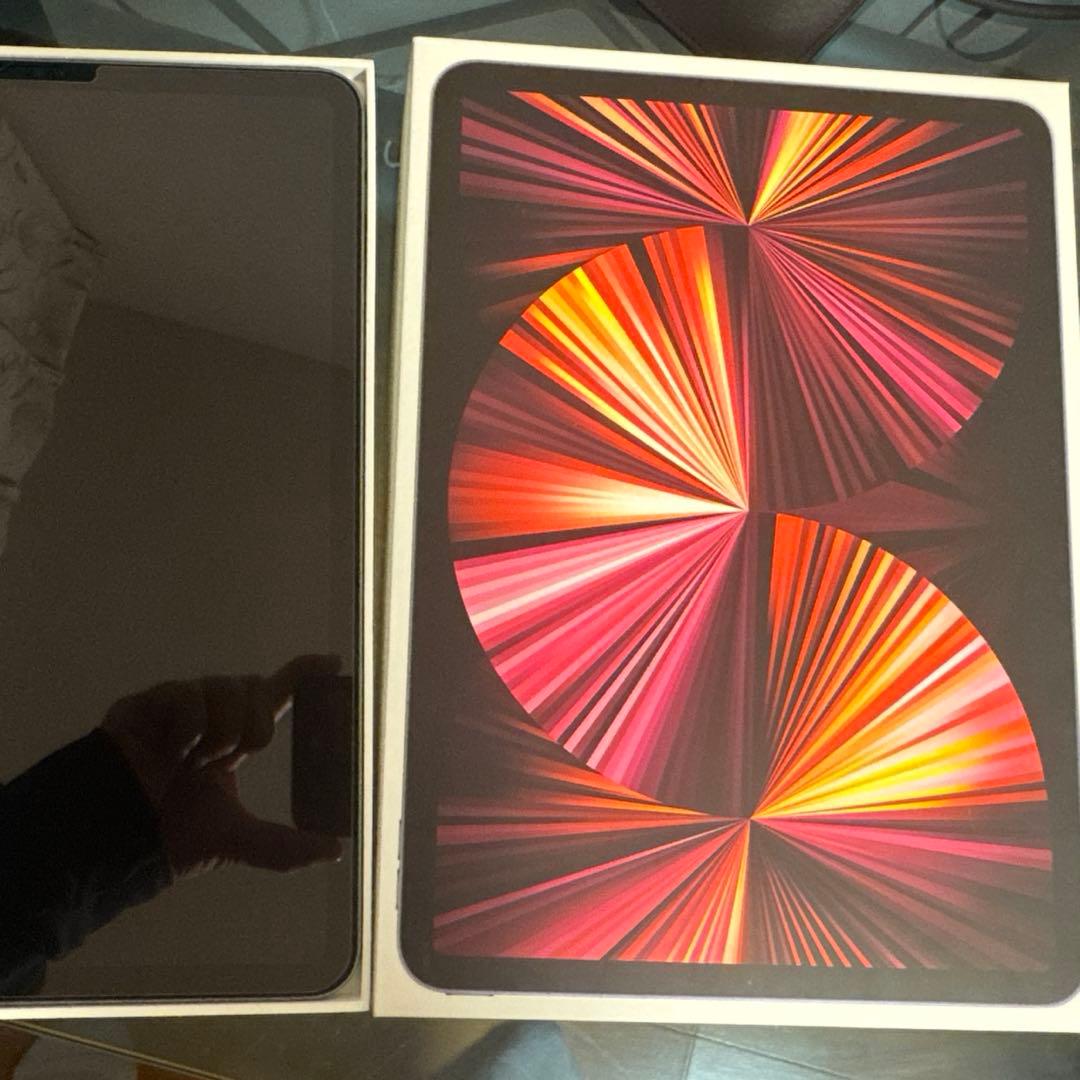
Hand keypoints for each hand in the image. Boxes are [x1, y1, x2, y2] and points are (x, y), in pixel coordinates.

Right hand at [101, 655, 343, 877]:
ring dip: (218, 735)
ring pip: (228, 689)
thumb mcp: (237, 840)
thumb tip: (335, 849)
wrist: (119, 838)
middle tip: (224, 764)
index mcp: (236, 738)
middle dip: (253, 728)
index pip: (276, 695)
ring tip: (190, 763)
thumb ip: (284, 845)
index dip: (304, 674)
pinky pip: (189, 697)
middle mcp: (214, 714)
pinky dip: (186, 732)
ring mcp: (182, 703)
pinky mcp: (151, 700)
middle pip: (257, 689)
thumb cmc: (171, 834)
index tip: (334, 663)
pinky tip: (168, 752)